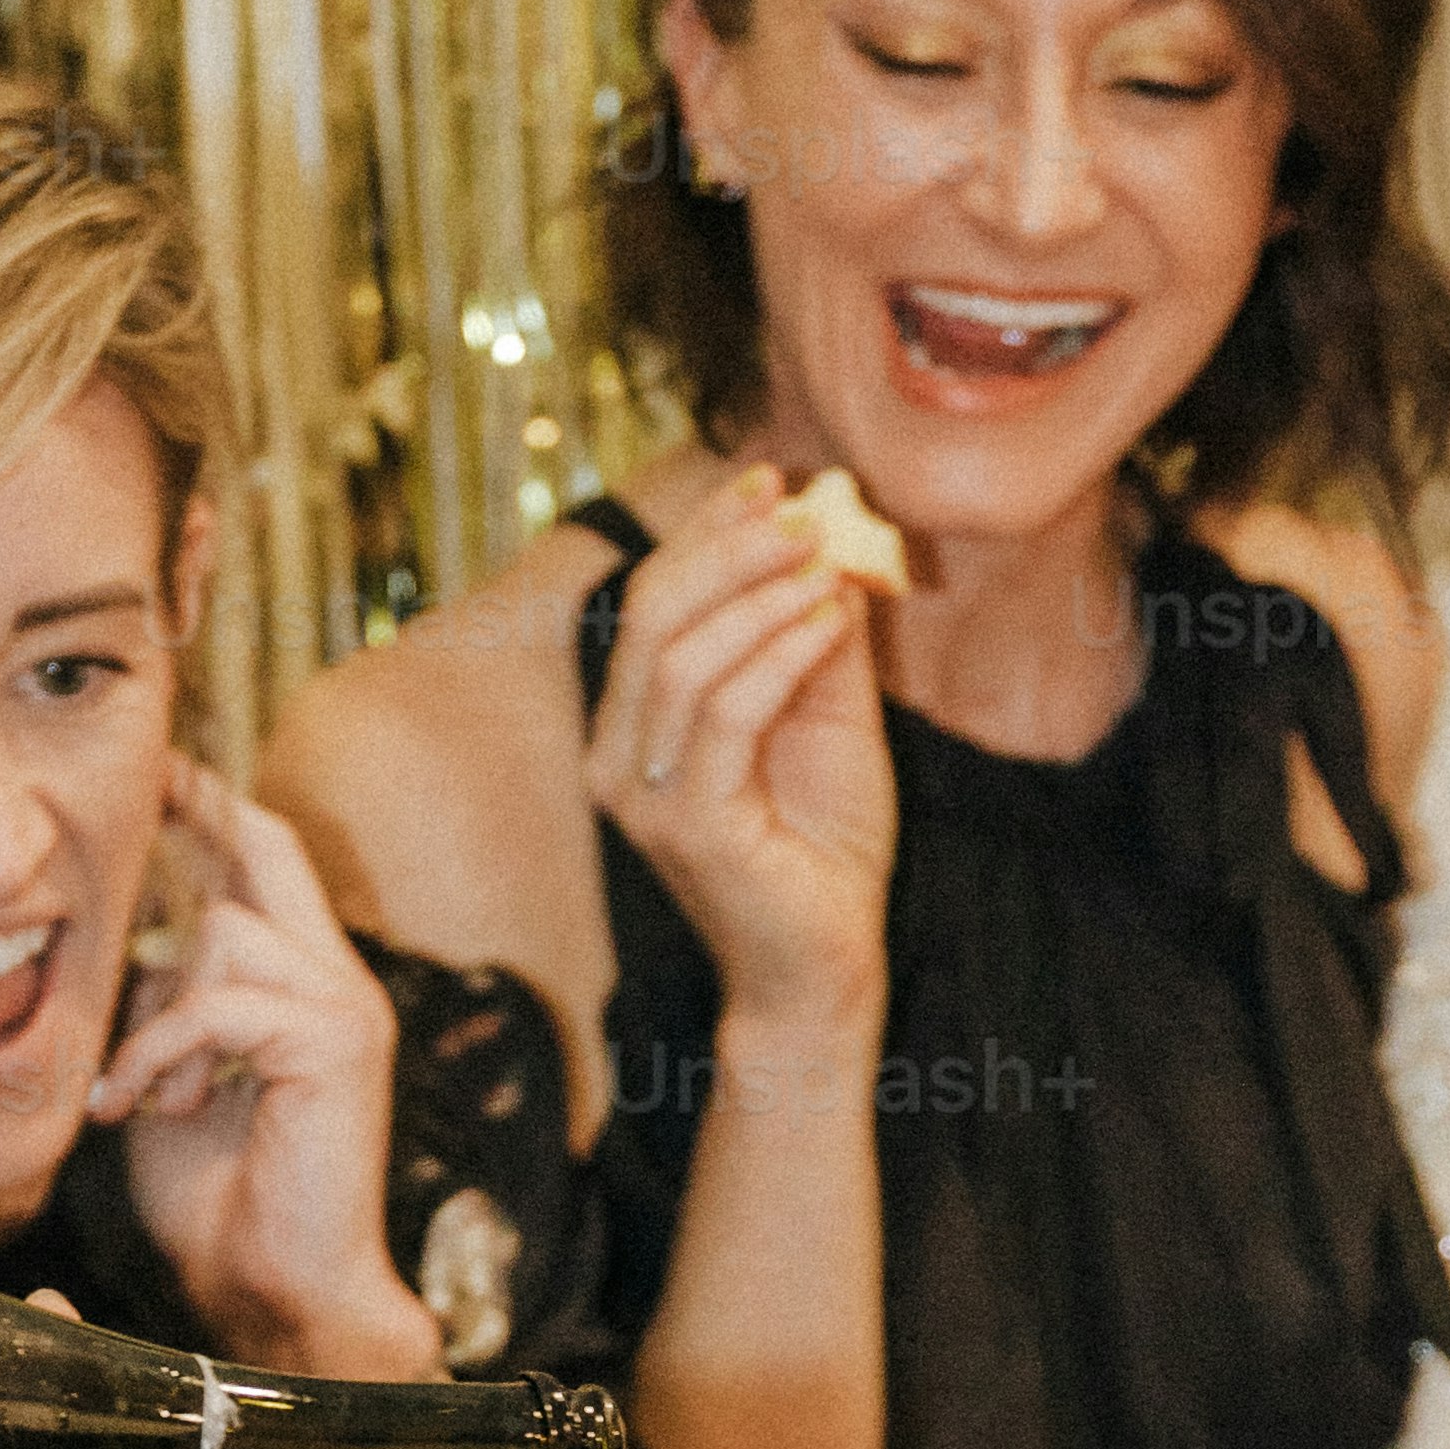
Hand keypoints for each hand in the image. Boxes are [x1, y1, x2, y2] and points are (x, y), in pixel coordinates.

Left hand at [92, 761, 438, 1376]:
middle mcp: (335, 986)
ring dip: (161, 1015)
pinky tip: (140, 1107)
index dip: (213, 814)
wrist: (275, 1295)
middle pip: (270, 854)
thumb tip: (125, 953)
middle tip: (149, 775)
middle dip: (203, 810)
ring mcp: (344, 1009)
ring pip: (226, 932)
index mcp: (301, 992)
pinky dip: (160, 1053)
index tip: (159, 773)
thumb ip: (161, 1014)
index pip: (264, 872)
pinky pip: (218, 1003)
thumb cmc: (221, 1208)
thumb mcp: (167, 1085)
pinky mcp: (336, 1041)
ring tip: (146, 1094)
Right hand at [584, 462, 894, 1043]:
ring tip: (826, 565)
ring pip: (682, 653)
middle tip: (802, 512)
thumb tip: (832, 542)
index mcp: (633, 722)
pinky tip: (829, 621)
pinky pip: (727, 710)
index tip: (769, 479)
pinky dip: (781, 651)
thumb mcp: (825, 716)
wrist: (823, 969)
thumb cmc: (819, 849)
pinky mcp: (687, 824)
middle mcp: (617, 753)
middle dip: (729, 547)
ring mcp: (642, 793)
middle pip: (652, 611)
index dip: (706, 531)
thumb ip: (816, 637)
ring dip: (760, 592)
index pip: (651, 600)